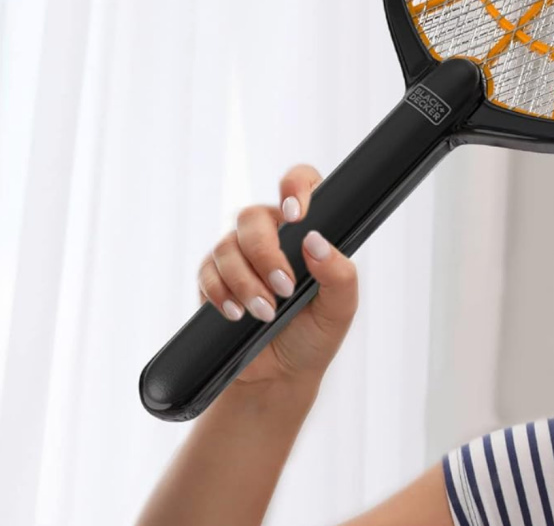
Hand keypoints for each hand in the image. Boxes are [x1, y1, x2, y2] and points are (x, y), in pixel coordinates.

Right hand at [196, 164, 358, 389]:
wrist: (279, 375)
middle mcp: (271, 235)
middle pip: (252, 216)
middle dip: (265, 254)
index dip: (295, 186)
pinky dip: (221, 293)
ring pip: (227, 245)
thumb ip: (339, 274)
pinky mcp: (213, 277)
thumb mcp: (340, 308)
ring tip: (266, 313)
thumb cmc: (314, 335)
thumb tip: (316, 241)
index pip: (300, 184)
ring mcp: (239, 254)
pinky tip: (237, 314)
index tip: (296, 215)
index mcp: (305, 231)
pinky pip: (207, 271)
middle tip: (284, 288)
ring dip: (246, 282)